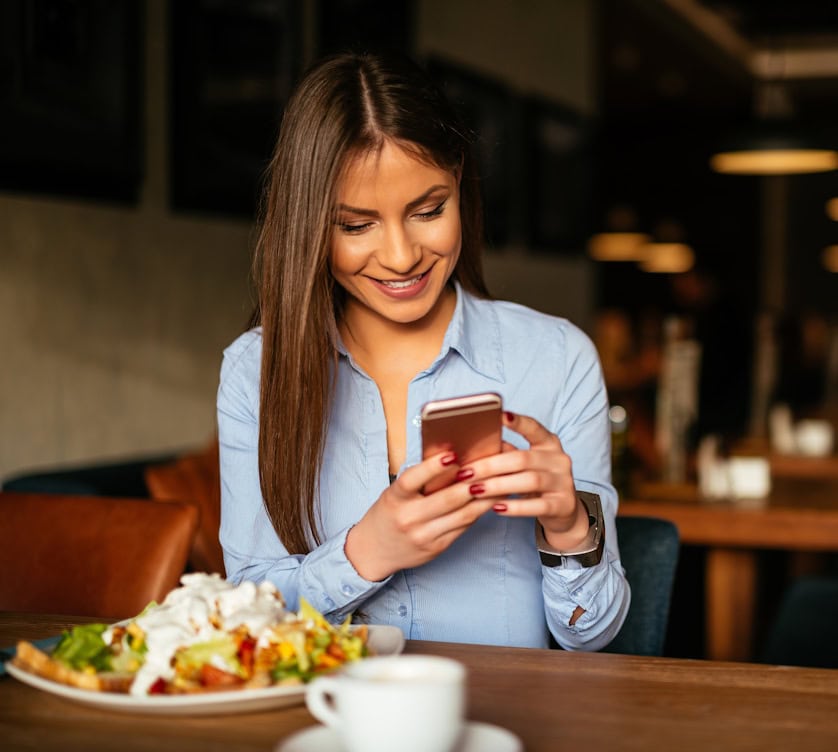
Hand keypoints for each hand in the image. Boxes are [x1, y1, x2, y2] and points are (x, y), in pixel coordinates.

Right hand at [344, 451, 495, 581]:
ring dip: (483, 498)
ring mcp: (424, 536)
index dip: (433, 467)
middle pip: (447, 499)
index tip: (452, 454)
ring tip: (498, 482)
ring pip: (462, 514)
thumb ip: (419, 481)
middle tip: (490, 466)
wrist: (374, 550)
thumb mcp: (395, 494)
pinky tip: (488, 501)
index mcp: (394, 498)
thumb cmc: (389, 513)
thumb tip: (453, 460)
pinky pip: (463, 527)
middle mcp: (408, 518)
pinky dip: (478, 512)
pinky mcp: (437, 548)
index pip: (412, 479)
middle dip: (471, 482)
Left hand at [462, 412, 590, 551]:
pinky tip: (497, 508)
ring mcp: (563, 482)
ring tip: (475, 490)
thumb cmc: (535, 482)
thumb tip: (475, 447)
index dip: (519, 422)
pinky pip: (537, 505)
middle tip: (465, 473)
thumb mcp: (524, 466)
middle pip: (522, 458)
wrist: (562, 511)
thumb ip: (506, 454)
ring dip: (498, 485)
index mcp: (548, 443)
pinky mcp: (563, 504)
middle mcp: (559, 459)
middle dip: (490, 465)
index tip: (501, 415)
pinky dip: (516, 507)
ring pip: (529, 480)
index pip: (534, 428)